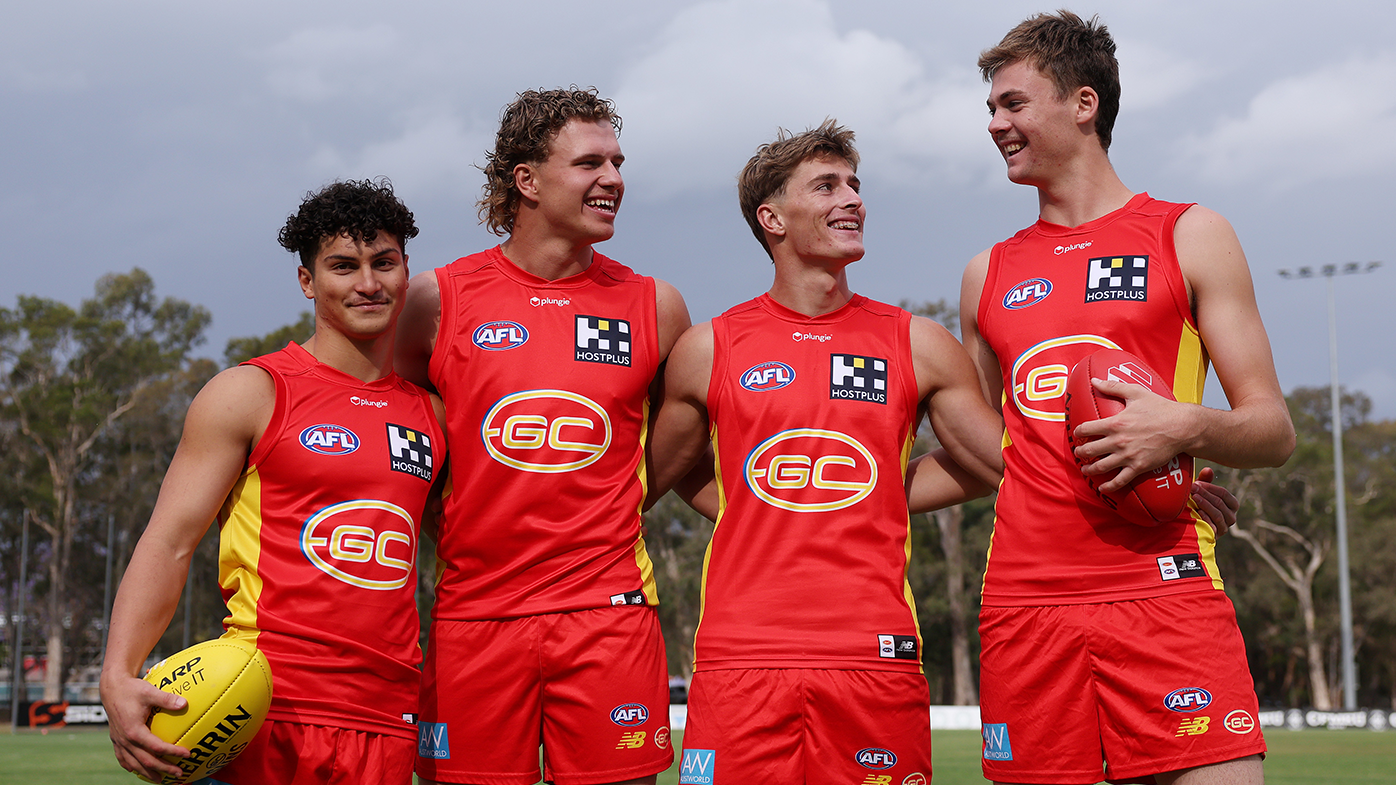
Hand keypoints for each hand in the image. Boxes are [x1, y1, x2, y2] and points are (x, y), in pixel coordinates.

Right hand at [101, 673, 190, 780]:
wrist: (112, 688)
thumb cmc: (131, 689)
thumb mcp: (150, 692)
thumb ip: (167, 699)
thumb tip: (184, 703)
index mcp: (134, 730)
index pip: (156, 747)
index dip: (172, 752)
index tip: (187, 754)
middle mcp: (125, 739)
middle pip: (145, 760)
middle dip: (163, 768)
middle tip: (179, 773)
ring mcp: (119, 741)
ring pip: (133, 763)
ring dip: (147, 772)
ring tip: (160, 779)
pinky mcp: (116, 739)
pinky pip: (122, 757)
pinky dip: (131, 766)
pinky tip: (137, 770)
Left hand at [1072, 377, 1193, 493]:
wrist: (1183, 427)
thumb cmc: (1160, 408)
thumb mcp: (1136, 393)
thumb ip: (1113, 387)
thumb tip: (1094, 380)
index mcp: (1115, 423)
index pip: (1086, 429)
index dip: (1079, 432)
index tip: (1078, 434)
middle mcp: (1118, 441)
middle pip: (1089, 450)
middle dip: (1081, 452)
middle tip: (1079, 453)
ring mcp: (1128, 455)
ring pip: (1100, 467)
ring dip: (1089, 470)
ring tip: (1085, 470)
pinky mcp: (1138, 467)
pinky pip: (1120, 480)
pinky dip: (1109, 486)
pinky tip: (1102, 488)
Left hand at [1190, 466, 1238, 535]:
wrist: (1192, 528)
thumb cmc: (1199, 505)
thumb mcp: (1202, 493)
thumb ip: (1205, 482)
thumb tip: (1208, 469)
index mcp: (1231, 505)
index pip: (1224, 494)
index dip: (1210, 488)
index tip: (1197, 482)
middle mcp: (1231, 516)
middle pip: (1220, 503)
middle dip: (1205, 494)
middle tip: (1192, 487)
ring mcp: (1225, 527)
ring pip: (1218, 514)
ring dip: (1205, 504)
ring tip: (1194, 497)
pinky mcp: (1217, 535)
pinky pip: (1214, 526)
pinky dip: (1206, 518)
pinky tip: (1197, 512)